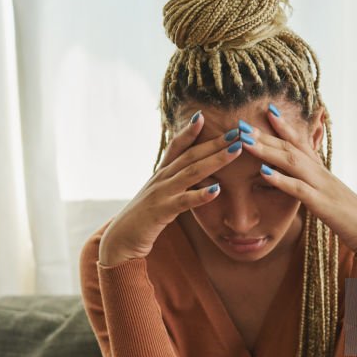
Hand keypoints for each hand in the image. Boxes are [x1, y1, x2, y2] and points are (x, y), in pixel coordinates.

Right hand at [98, 111, 241, 265]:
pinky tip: (217, 190)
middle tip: (237, 131)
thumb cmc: (143, 219)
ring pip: (191, 172)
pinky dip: (201, 195)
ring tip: (235, 150)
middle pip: (191, 155)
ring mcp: (161, 193)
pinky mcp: (161, 211)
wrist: (120, 240)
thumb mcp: (159, 197)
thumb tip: (197, 178)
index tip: (203, 116)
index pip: (176, 147)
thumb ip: (175, 185)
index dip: (189, 131)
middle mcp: (161, 178)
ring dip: (215, 160)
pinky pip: (184, 201)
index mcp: (161, 174)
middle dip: (214, 142)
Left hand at [240, 105, 356, 265]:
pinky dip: (280, 179)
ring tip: (245, 141)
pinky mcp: (321, 204)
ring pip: (291, 162)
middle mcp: (319, 172)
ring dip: (266, 150)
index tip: (268, 110)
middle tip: (241, 123)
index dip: (284, 126)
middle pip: (289, 148)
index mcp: (320, 170)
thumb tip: (298, 180)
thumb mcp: (326, 195)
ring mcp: (320, 186)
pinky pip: (298, 189)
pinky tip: (262, 173)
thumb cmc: (347, 215)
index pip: (301, 142)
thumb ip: (311, 185)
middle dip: (265, 135)